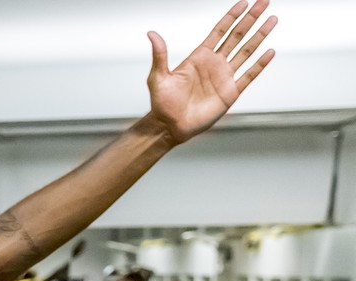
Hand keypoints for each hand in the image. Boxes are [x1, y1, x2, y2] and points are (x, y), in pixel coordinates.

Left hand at [145, 0, 276, 143]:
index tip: (244, 2)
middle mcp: (214, 64)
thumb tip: (151, 33)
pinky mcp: (231, 92)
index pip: (220, 31)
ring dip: (260, 35)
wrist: (169, 126)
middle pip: (237, 35)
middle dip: (251, 19)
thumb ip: (160, 54)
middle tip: (264, 2)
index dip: (232, 16)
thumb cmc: (162, 103)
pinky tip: (270, 51)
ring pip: (246, 51)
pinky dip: (260, 64)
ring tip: (272, 19)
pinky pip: (249, 75)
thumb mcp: (158, 77)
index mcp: (199, 57)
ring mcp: (224, 77)